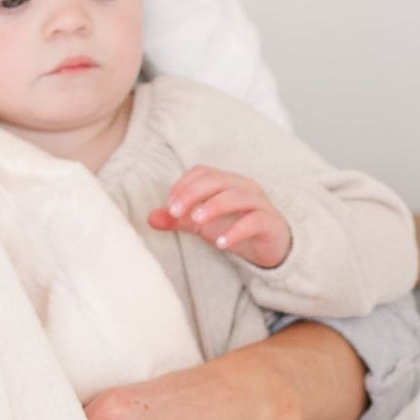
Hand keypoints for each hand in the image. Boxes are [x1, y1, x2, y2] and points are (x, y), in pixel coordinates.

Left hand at [147, 166, 290, 268]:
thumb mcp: (202, 225)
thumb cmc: (234, 227)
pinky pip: (254, 221)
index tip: (169, 206)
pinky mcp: (269, 222)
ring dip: (214, 206)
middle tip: (175, 212)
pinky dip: (236, 231)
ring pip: (237, 196)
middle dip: (193, 193)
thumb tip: (150, 218)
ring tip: (196, 221)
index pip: (202, 172)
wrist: (269, 248)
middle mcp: (242, 186)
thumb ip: (178, 220)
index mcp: (225, 181)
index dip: (183, 185)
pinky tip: (221, 243)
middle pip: (216, 180)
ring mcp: (259, 202)